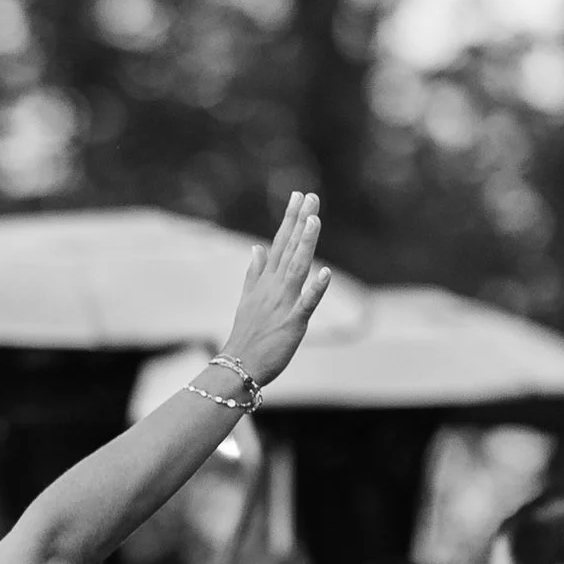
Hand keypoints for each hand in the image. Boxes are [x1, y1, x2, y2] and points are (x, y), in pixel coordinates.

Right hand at [223, 192, 327, 392]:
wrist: (237, 367)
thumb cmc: (246, 336)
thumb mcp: (247, 299)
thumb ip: (254, 273)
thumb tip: (257, 247)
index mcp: (265, 282)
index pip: (279, 243)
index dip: (290, 219)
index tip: (298, 196)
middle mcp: (274, 287)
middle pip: (289, 249)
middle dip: (300, 222)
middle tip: (311, 196)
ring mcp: (283, 304)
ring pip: (296, 268)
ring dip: (305, 244)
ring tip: (314, 220)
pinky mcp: (293, 323)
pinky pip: (306, 303)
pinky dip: (315, 289)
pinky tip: (325, 272)